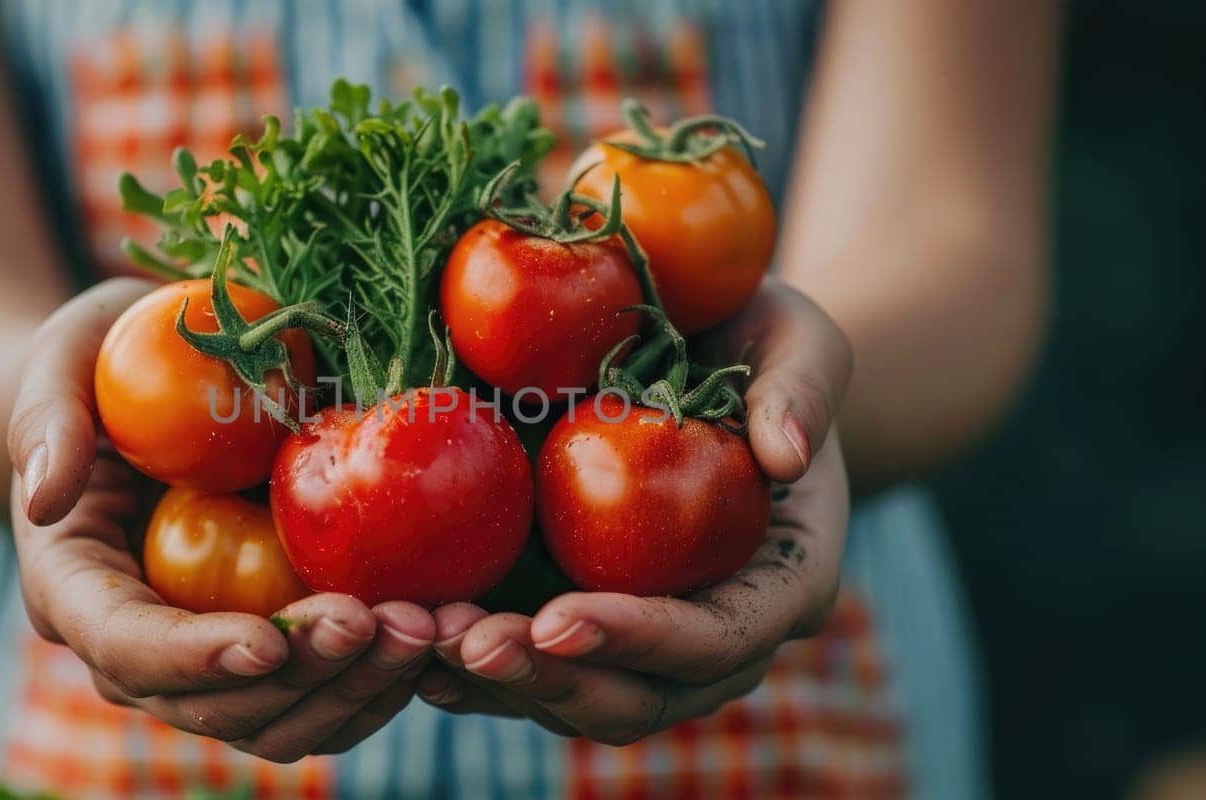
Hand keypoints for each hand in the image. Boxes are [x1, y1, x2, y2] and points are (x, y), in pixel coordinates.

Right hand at [6, 278, 433, 761]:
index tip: (265, 641)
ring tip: (432, 629)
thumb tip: (43, 496)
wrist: (146, 394)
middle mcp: (138, 648)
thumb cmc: (100, 365)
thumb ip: (45, 418)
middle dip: (307, 676)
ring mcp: (208, 660)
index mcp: (76, 588)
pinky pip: (326, 696)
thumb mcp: (63, 358)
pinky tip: (445, 631)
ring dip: (359, 688)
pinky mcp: (272, 652)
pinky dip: (384, 678)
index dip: (194, 658)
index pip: (127, 648)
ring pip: (281, 720)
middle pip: (217, 704)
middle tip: (392, 624)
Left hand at [418, 280, 853, 744]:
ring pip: (571, 698)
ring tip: (419, 640)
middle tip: (468, 643)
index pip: (716, 640)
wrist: (711, 359)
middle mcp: (712, 632)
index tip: (558, 619)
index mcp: (782, 583)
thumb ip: (802, 385)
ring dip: (493, 684)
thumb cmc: (760, 341)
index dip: (639, 641)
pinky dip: (464, 664)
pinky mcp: (578, 619)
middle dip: (550, 681)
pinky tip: (403, 635)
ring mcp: (640, 636)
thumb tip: (789, 455)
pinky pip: (526, 666)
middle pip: (636, 698)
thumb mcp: (796, 338)